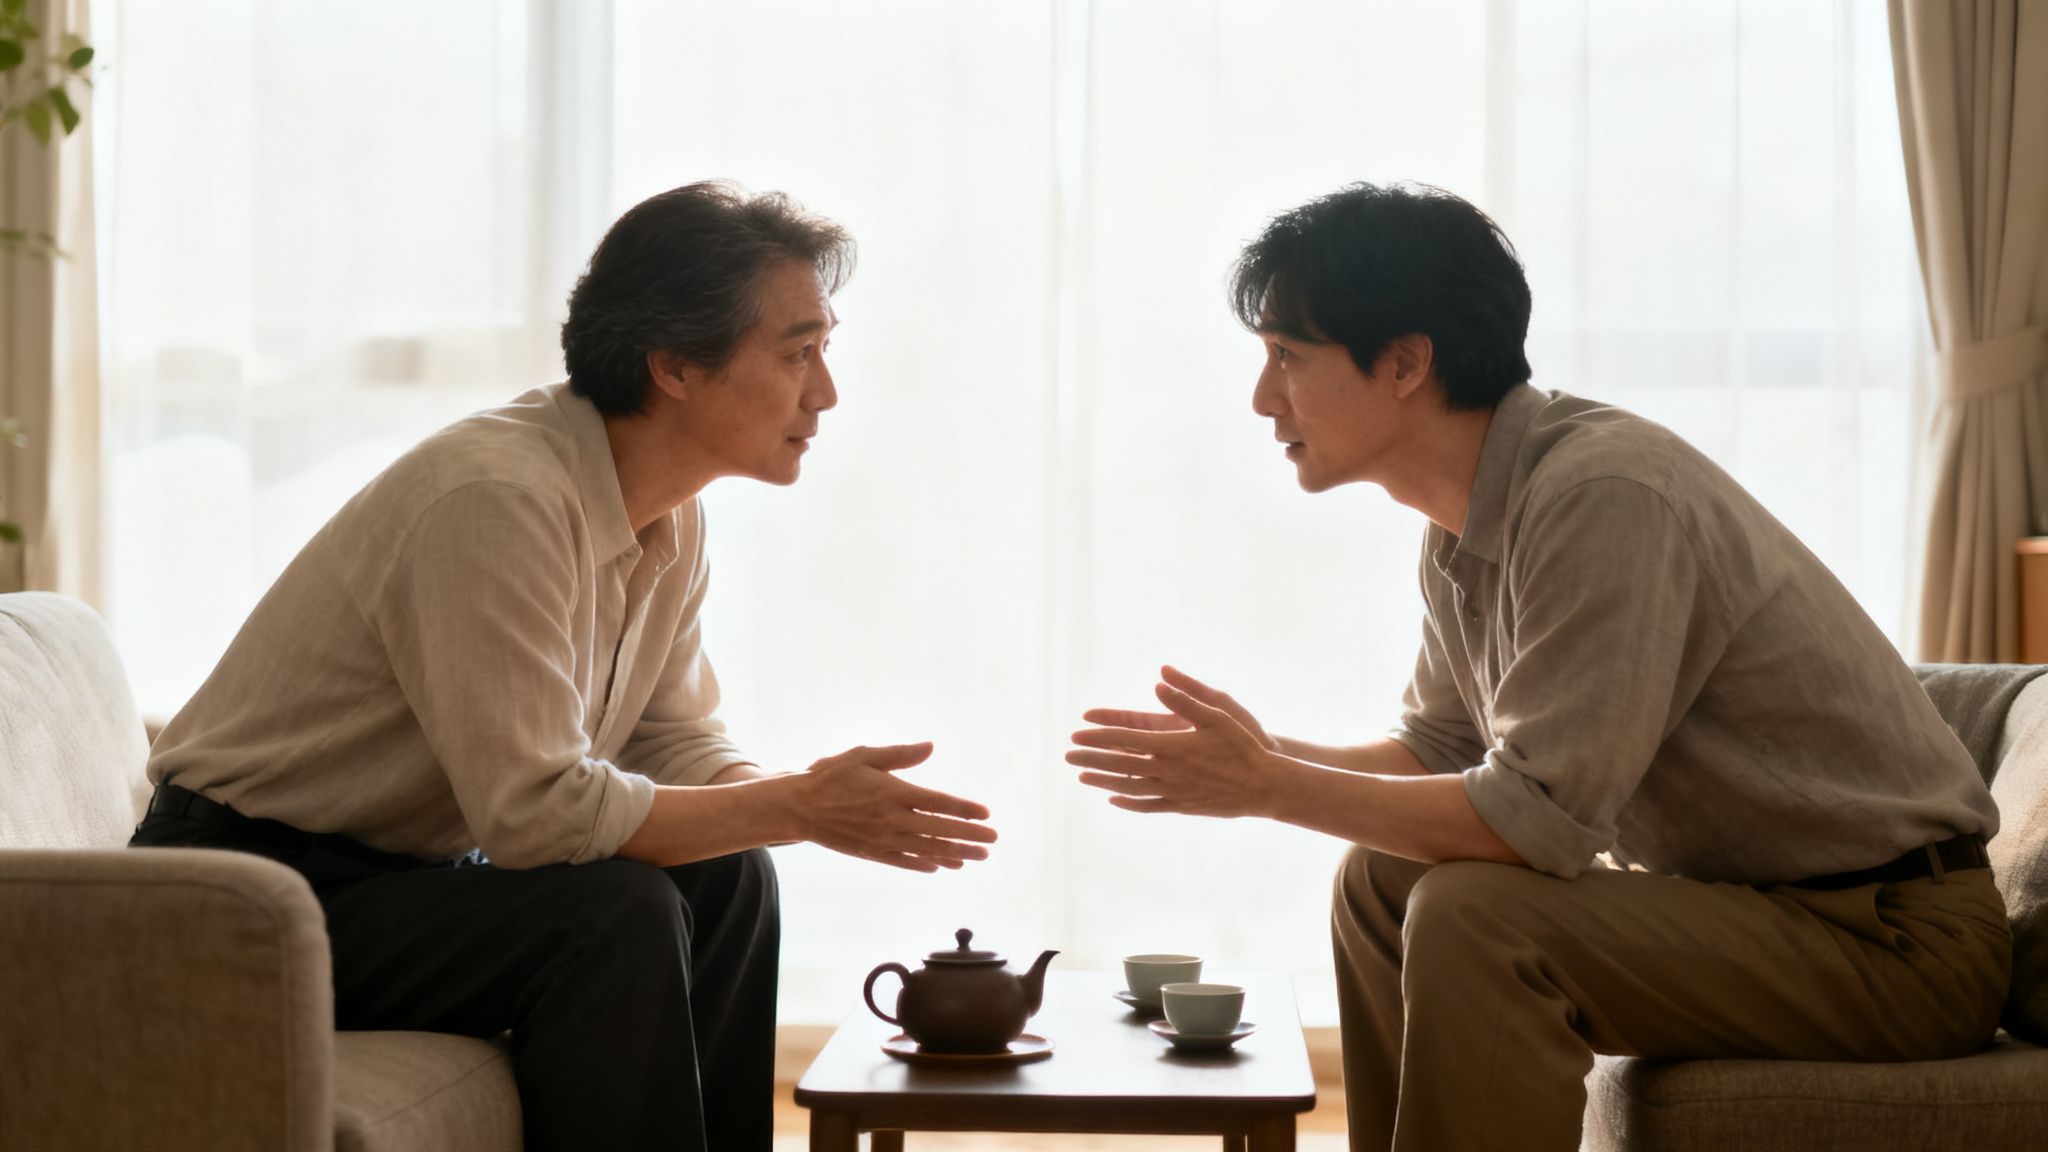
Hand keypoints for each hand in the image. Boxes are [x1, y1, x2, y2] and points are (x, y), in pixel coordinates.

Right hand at [799, 742, 997, 872]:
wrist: (800, 808)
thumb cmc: (832, 776)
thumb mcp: (865, 756)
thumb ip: (900, 755)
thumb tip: (931, 747)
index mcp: (894, 793)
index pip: (939, 803)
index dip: (964, 809)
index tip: (985, 813)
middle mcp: (893, 820)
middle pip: (940, 830)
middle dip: (969, 836)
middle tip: (992, 840)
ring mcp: (884, 840)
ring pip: (927, 849)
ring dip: (955, 854)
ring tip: (977, 856)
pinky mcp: (873, 853)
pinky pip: (905, 862)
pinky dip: (925, 864)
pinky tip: (941, 866)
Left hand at [1069, 667, 1283, 818]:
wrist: (1264, 786)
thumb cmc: (1243, 745)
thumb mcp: (1218, 715)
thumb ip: (1186, 700)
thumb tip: (1158, 683)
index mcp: (1172, 746)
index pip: (1125, 740)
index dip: (1099, 736)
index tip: (1077, 734)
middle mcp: (1167, 771)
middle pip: (1119, 765)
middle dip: (1091, 758)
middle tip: (1067, 756)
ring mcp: (1173, 792)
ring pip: (1128, 787)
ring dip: (1103, 781)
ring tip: (1082, 777)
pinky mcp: (1182, 806)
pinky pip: (1148, 805)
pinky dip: (1128, 802)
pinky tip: (1114, 798)